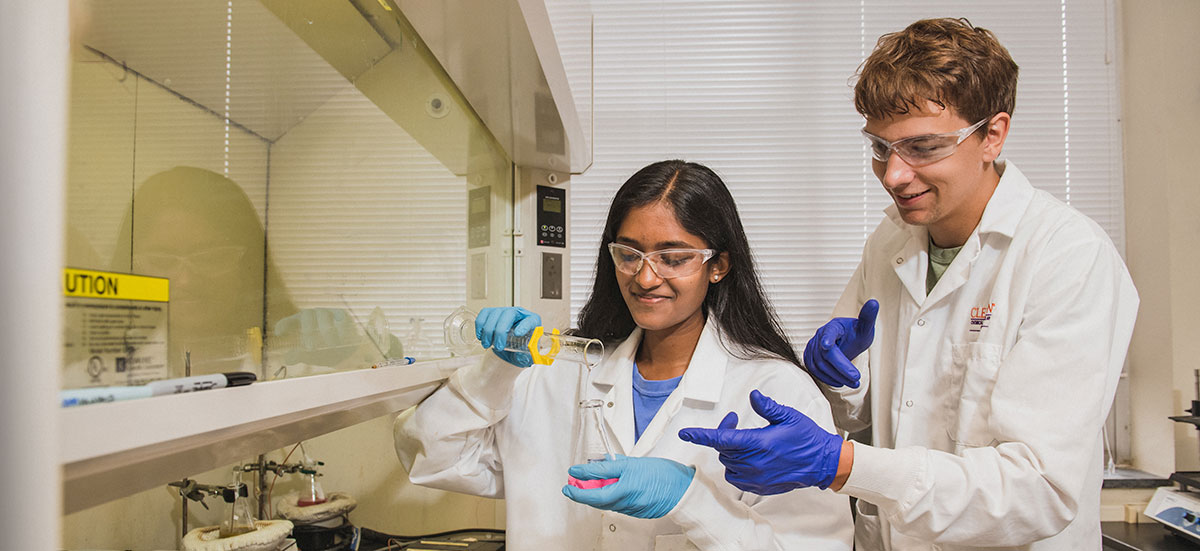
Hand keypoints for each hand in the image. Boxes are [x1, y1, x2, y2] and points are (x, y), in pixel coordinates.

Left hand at [274, 308, 360, 365]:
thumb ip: (299, 356)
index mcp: (301, 323)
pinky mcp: (342, 315)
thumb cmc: (324, 352)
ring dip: (326, 330)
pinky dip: (341, 328)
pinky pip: (340, 318)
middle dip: (308, 331)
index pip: (290, 321)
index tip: (279, 334)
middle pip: (307, 315)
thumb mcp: (310, 356)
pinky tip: (343, 339)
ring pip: (324, 315)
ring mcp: (328, 313)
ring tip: (331, 345)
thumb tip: (286, 359)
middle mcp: (313, 315)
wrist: (346, 352)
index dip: (284, 325)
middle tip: (311, 348)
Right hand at [475, 307, 540, 367]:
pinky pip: (484, 314)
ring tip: (487, 344)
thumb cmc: (521, 350)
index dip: (524, 326)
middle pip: (509, 314)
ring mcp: (505, 311)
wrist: (511, 350)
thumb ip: (526, 358)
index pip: (531, 320)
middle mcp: (519, 313)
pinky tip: (481, 336)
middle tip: (498, 347)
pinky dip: (480, 326)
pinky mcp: (493, 313)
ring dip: (488, 331)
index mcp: (533, 322)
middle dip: (500, 331)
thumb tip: (521, 356)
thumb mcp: (527, 357)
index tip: (518, 334)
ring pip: (494, 314)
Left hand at [561, 455, 694, 518]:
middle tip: (573, 484)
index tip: (570, 479)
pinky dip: (610, 497)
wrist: (684, 490)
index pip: (594, 490)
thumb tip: (595, 464)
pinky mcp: (637, 513)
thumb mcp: (634, 463)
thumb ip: (612, 466)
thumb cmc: (664, 474)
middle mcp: (626, 503)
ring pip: (607, 503)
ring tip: (590, 484)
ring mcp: (632, 510)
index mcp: (625, 489)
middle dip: (583, 493)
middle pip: (598, 500)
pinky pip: (618, 506)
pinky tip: (610, 489)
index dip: (579, 486)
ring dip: (596, 495)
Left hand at [678, 390, 842, 493]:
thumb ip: (767, 407)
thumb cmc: (807, 438)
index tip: (686, 434)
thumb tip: (753, 397)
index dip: (701, 436)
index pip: (722, 439)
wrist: (823, 463)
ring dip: (730, 450)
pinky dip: (736, 466)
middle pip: (724, 449)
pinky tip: (748, 456)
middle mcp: (754, 463)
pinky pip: (736, 477)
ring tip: (745, 439)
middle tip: (734, 420)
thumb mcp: (788, 416)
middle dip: (724, 433)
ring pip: (728, 463)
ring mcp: (756, 477)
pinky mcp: (760, 486)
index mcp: (759, 443)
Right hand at [803, 299, 877, 387]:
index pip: (829, 332)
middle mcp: (820, 335)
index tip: (827, 345)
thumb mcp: (865, 327)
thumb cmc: (856, 334)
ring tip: (853, 383)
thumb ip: (868, 317)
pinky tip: (840, 382)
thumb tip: (874, 302)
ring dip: (836, 376)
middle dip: (841, 368)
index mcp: (834, 326)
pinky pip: (814, 370)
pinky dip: (827, 378)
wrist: (846, 341)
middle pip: (826, 354)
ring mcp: (813, 346)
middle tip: (856, 379)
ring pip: (819, 364)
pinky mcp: (810, 357)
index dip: (827, 338)